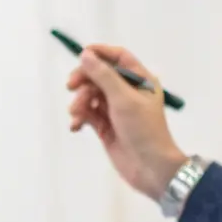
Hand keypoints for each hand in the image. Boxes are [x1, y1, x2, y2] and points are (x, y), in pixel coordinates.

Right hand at [67, 45, 186, 199]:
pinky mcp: (106, 126)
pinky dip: (80, 118)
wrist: (150, 169)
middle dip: (84, 80)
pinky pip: (88, 115)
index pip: (119, 58)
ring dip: (80, 102)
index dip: (101, 53)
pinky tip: (75, 126)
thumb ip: (103, 75)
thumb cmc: (143, 129)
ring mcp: (117, 110)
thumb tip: (86, 55)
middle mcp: (129, 92)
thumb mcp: (123, 99)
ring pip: (91, 96)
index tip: (82, 55)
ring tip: (76, 114)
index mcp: (141, 80)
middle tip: (70, 87)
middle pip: (100, 76)